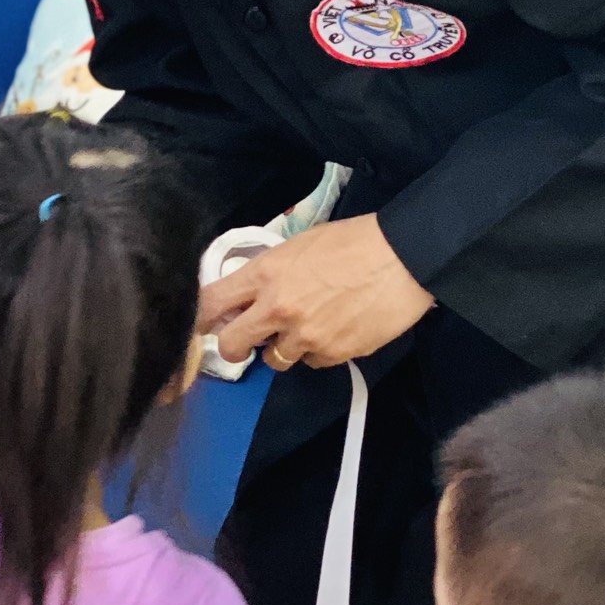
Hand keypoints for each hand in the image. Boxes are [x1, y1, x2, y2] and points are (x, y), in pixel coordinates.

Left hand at [198, 215, 432, 370]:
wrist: (403, 258)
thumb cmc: (353, 241)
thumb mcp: (298, 246)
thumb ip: (269, 272)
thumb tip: (250, 294)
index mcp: (265, 274)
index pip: (211, 303)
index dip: (201, 318)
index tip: (202, 325)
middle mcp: (278, 309)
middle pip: (232, 345)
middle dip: (234, 347)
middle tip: (245, 342)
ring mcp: (305, 336)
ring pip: (275, 360)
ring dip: (284, 347)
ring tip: (307, 326)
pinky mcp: (333, 354)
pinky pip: (313, 362)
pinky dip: (319, 351)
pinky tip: (336, 329)